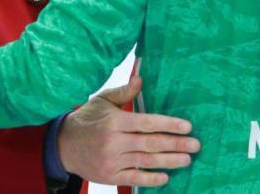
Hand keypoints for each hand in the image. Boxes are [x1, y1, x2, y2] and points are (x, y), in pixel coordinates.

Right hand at [57, 75, 199, 187]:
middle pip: (151, 143)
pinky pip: (134, 178)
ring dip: (169, 161)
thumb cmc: (87, 118)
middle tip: (195, 144)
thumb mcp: (102, 100)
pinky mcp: (110, 176)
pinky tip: (165, 177)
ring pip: (146, 161)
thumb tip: (141, 79)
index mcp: (115, 121)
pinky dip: (151, 179)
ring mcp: (112, 160)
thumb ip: (124, 92)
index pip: (147, 123)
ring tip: (187, 159)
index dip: (169, 124)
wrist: (64, 145)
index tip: (187, 126)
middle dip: (176, 144)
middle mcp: (114, 141)